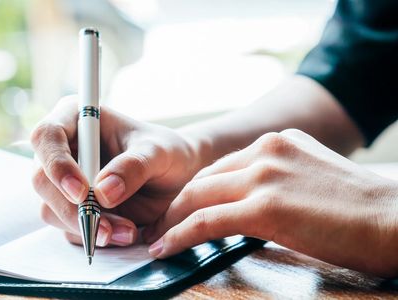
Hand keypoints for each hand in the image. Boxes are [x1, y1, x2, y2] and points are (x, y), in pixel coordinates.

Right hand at [30, 96, 208, 246]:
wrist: (177, 179)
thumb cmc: (166, 152)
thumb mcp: (159, 153)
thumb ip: (133, 166)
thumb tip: (103, 192)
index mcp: (76, 119)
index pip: (47, 136)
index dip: (57, 164)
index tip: (81, 191)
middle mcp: (63, 149)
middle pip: (42, 179)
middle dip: (72, 208)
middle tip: (105, 227)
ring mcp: (63, 182)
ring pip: (51, 209)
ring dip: (86, 227)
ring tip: (127, 231)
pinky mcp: (71, 209)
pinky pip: (69, 228)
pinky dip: (93, 236)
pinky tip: (123, 234)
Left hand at [144, 129, 397, 276]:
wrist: (396, 219)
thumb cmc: (361, 210)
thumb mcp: (313, 177)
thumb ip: (280, 179)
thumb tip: (251, 202)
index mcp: (278, 142)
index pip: (221, 166)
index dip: (195, 190)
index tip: (180, 208)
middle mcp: (266, 150)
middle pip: (202, 179)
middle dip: (175, 205)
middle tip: (158, 226)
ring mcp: (264, 176)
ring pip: (197, 197)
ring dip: (170, 222)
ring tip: (155, 240)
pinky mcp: (264, 206)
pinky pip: (206, 221)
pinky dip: (179, 236)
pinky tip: (165, 249)